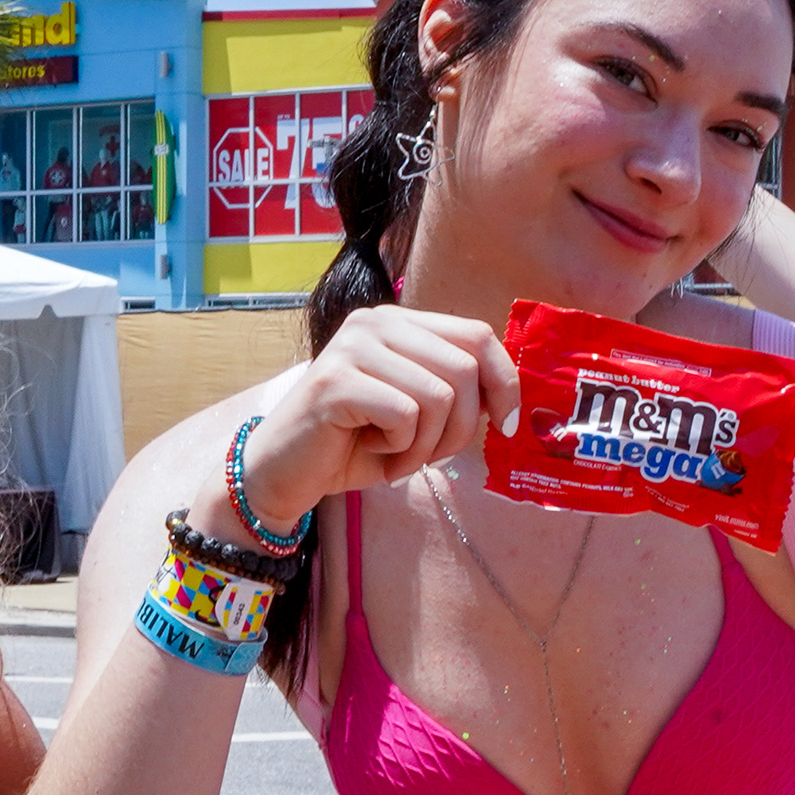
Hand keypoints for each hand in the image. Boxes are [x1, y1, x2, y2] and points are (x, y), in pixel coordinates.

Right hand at [236, 306, 523, 535]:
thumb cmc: (355, 444)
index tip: (507, 425)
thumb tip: (510, 400)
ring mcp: (353, 347)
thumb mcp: (418, 412)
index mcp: (400, 322)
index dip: (504, 382)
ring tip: (395, 451)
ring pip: (439, 396)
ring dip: (428, 444)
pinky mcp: (336, 381)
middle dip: (463, 427)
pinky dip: (401, 448)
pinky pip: (405, 416)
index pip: (478, 335)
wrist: (284, 472)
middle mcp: (376, 323)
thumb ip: (456, 392)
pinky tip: (371, 448)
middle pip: (465, 368)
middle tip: (430, 453)